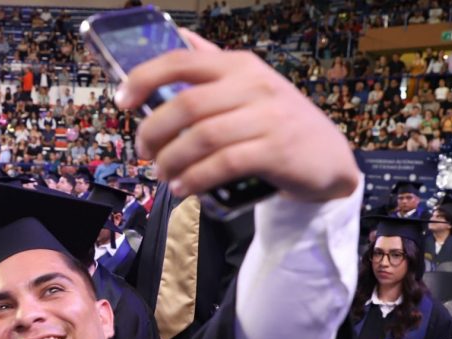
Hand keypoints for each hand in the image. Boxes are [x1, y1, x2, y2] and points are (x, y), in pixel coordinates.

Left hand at [118, 30, 359, 202]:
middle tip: (144, 151)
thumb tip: (178, 37)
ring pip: (202, 136)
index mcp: (240, 65)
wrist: (329, 159)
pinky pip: (224, 164)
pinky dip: (196, 178)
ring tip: (161, 174)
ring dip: (172, 160)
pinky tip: (183, 187)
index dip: (144, 79)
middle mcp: (254, 85)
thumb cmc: (278, 122)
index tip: (122, 101)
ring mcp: (268, 118)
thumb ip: (214, 65)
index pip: (181, 60)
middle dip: (154, 132)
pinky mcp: (277, 151)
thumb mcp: (249, 86)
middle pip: (186, 104)